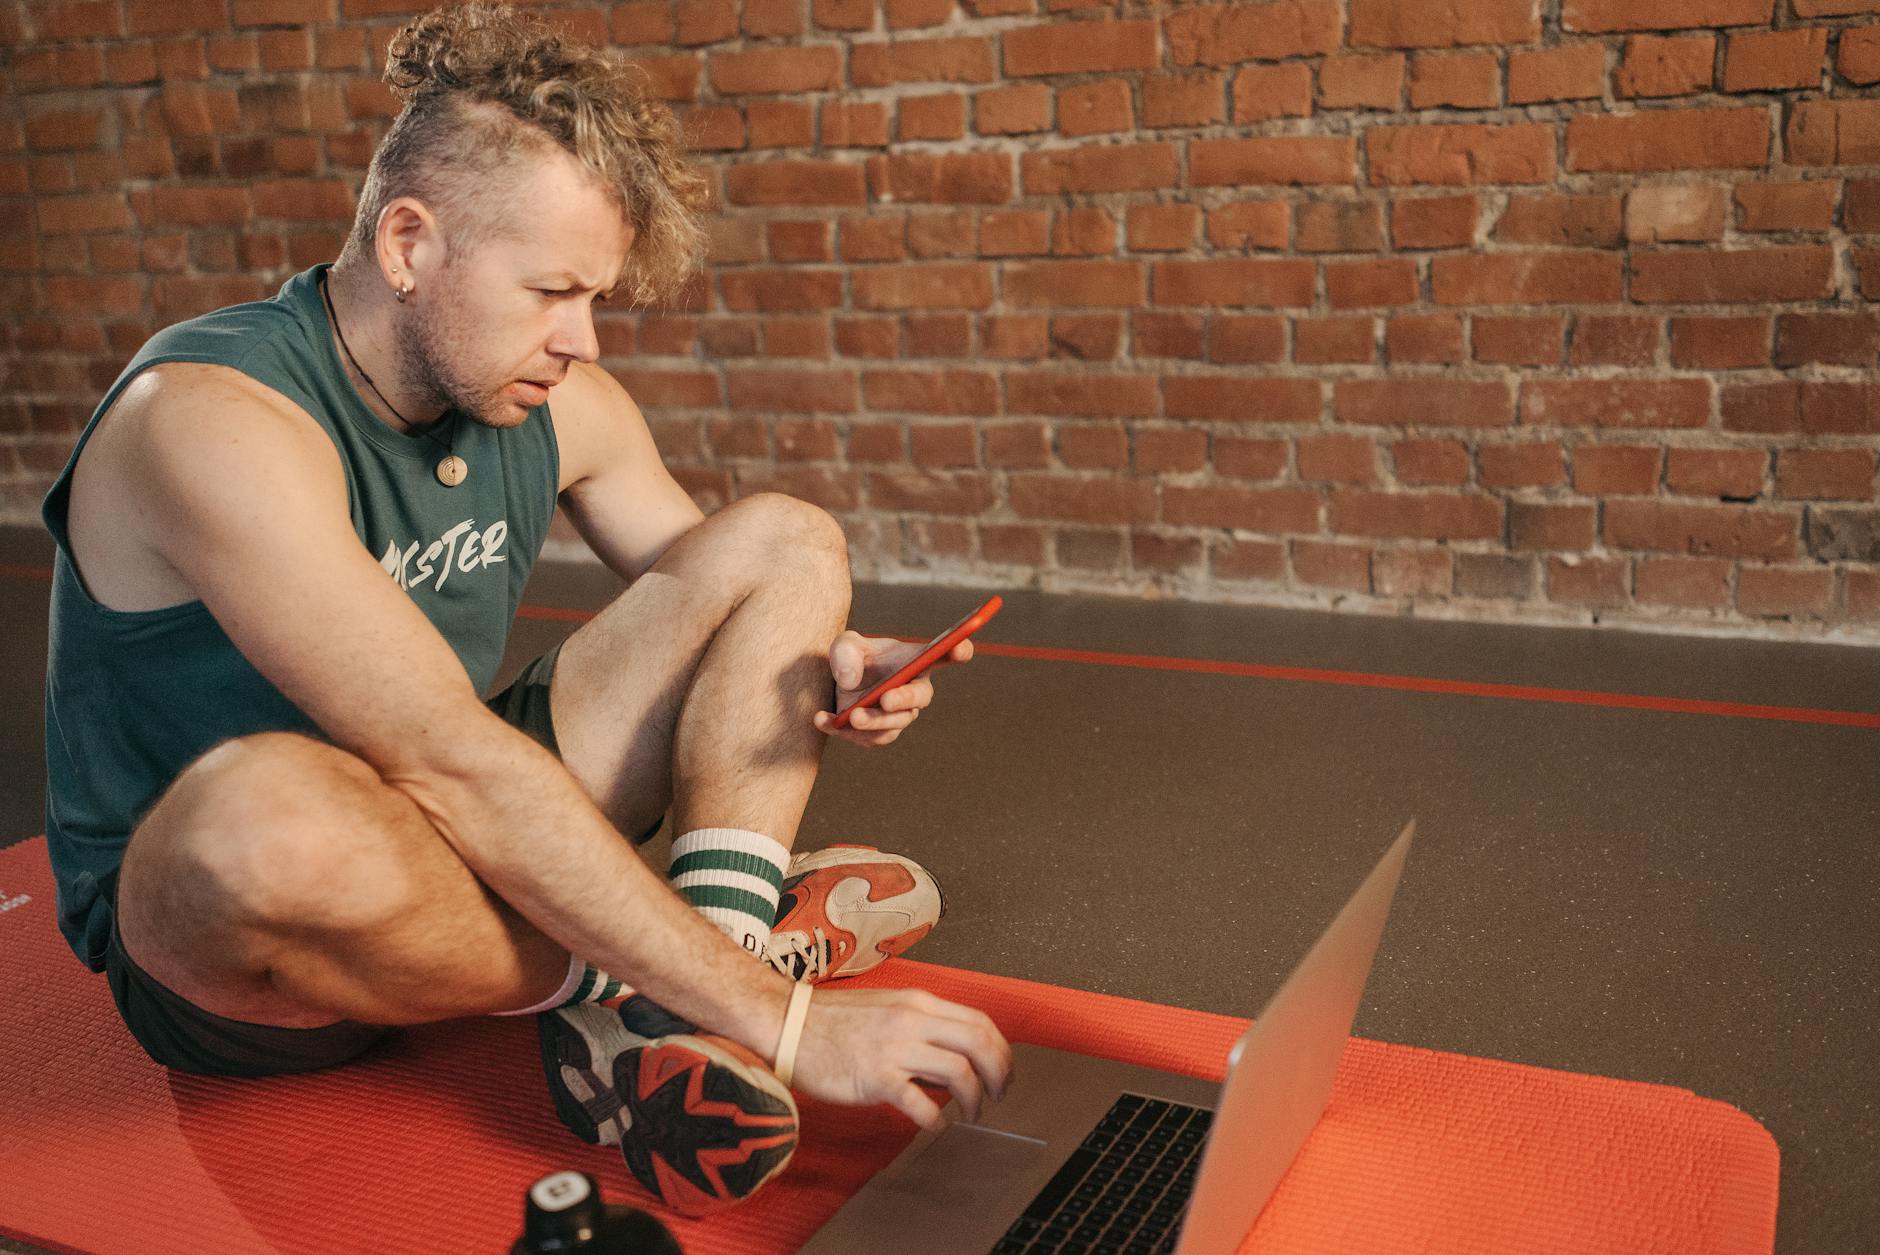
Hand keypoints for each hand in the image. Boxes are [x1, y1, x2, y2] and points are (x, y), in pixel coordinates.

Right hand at [787, 986, 1013, 1128]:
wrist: (788, 1023)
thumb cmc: (834, 1020)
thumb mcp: (888, 1009)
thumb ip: (922, 1028)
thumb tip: (952, 1060)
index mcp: (918, 1003)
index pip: (980, 1021)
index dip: (1001, 1050)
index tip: (1004, 1071)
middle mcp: (912, 1020)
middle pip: (979, 1043)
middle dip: (999, 1073)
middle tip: (998, 1095)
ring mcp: (894, 1048)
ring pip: (959, 1072)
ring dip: (974, 1099)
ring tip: (971, 1113)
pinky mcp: (875, 1077)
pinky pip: (919, 1102)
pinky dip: (935, 1119)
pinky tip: (933, 1125)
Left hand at [813, 630, 973, 747]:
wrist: (835, 685)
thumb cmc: (851, 658)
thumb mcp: (844, 645)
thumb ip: (846, 653)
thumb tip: (851, 681)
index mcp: (914, 662)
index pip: (942, 655)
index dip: (957, 652)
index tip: (963, 648)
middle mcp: (912, 691)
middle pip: (919, 699)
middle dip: (904, 700)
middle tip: (886, 699)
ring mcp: (896, 716)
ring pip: (893, 725)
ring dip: (874, 722)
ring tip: (852, 716)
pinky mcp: (877, 735)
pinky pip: (866, 739)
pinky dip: (842, 731)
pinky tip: (822, 719)